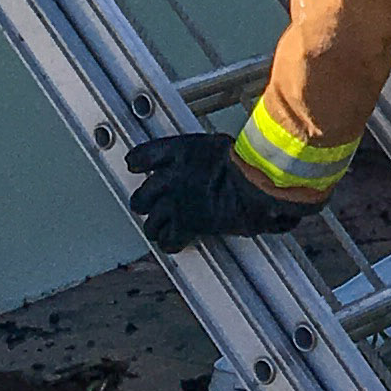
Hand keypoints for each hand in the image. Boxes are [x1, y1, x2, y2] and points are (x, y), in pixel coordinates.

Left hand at [125, 130, 305, 249]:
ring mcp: (176, 203)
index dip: (137, 163)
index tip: (134, 166)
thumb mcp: (221, 147)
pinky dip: (170, 243)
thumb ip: (204, 157)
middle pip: (142, 196)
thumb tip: (212, 162)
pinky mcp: (186, 225)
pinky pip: (168, 240)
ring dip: (156, 227)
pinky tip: (174, 242)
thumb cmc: (248, 160)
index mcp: (180, 151)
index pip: (142, 156)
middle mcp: (171, 177)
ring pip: (151, 222)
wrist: (256, 179)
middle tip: (151, 206)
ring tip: (161, 229)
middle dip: (145, 203)